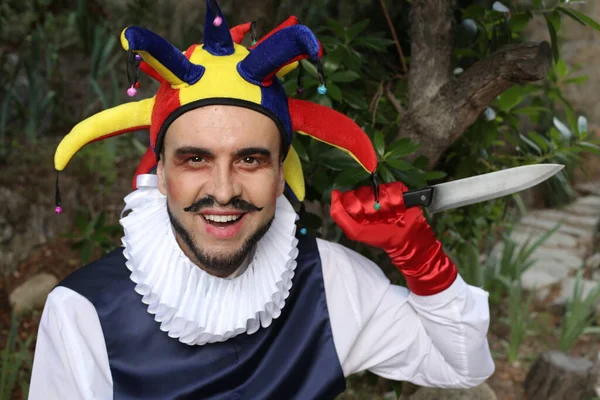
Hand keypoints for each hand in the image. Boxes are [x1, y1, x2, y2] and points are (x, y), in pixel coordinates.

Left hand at [330, 181, 456, 295]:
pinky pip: (393, 189)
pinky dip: (396, 203)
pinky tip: (398, 211)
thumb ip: (339, 214)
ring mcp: (383, 190)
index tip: (364, 220)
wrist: (404, 239)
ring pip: (378, 191)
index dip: (357, 210)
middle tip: (378, 219)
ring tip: (390, 216)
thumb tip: (334, 193)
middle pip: (363, 193)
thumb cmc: (379, 236)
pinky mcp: (398, 189)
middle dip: (371, 210)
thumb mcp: (355, 231)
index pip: (349, 197)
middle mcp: (368, 195)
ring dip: (385, 208)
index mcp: (356, 203)